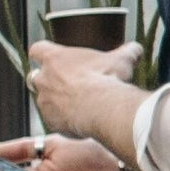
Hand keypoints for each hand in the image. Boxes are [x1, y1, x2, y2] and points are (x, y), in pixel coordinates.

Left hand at [26, 40, 142, 139]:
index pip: (38, 49)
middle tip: (65, 84)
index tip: (51, 56)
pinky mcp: (51, 120)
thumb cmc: (106, 79)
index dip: (44, 52)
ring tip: (76, 105)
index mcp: (56, 58)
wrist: (103, 107)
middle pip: (34, 76)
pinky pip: (53, 120)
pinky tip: (79, 120)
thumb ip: (126, 52)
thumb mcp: (121, 60)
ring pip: (43, 99)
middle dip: (46, 80)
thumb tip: (135, 49)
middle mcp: (44, 78)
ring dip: (56, 101)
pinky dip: (63, 120)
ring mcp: (45, 101)